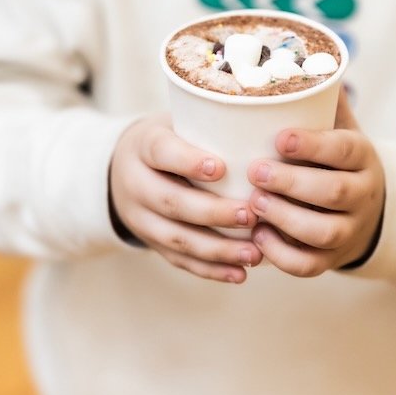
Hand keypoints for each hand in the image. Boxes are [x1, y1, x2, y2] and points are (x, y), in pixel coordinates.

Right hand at [109, 117, 262, 282]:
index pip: (163, 153)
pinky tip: (240, 273)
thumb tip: (270, 122)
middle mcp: (136, 183)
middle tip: (250, 215)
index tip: (221, 168)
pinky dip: (211, 269)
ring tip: (254, 253)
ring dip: (218, 249)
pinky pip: (180, 260)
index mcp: (144, 146)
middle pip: (172, 203)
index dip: (189, 162)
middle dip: (213, 213)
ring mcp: (141, 218)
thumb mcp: (178, 121)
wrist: (126, 167)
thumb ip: (211, 124)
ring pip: (177, 238)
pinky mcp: (152, 242)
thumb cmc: (172, 139)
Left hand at [247, 90, 384, 276]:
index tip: (278, 137)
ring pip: (323, 231)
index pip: (342, 148)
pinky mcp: (332, 259)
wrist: (365, 210)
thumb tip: (280, 48)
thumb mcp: (334, 124)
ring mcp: (349, 229)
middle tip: (254, 171)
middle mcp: (362, 192)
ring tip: (252, 203)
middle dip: (292, 182)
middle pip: (333, 191)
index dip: (312, 145)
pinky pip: (310, 265)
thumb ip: (313, 95)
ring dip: (284, 218)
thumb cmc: (332, 156)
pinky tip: (258, 238)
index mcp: (361, 154)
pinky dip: (282, 255)